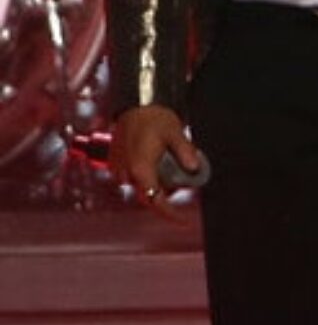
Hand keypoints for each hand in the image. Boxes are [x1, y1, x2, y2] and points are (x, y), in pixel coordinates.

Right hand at [110, 104, 199, 221]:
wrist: (135, 104)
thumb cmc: (155, 117)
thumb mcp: (175, 133)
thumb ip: (186, 152)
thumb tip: (194, 168)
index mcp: (141, 169)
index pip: (155, 201)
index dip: (169, 213)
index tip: (183, 221)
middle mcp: (126, 173)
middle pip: (149, 195)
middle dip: (166, 193)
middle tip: (183, 181)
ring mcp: (118, 168)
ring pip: (141, 186)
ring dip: (156, 182)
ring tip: (169, 163)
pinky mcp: (115, 163)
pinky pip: (133, 177)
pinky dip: (146, 174)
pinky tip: (157, 160)